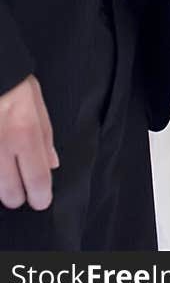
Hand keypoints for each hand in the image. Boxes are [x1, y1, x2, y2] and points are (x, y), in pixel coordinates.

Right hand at [0, 75, 58, 209]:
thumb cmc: (11, 83)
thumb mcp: (36, 101)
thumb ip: (45, 136)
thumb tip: (51, 164)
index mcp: (24, 131)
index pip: (37, 179)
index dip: (41, 196)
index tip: (41, 199)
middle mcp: (1, 145)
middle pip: (11, 194)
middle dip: (18, 194)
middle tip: (21, 185)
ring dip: (0, 185)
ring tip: (5, 169)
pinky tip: (0, 161)